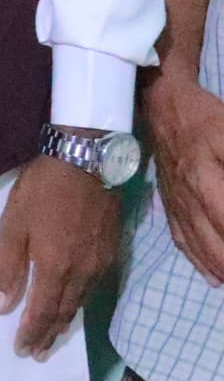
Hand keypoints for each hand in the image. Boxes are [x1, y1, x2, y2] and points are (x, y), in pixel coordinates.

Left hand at [0, 151, 119, 358]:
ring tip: (53, 335)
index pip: (43, 312)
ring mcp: (100, 262)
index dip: (32, 333)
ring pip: (81, 301)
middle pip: (64, 312)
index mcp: (55, 268)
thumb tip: (1, 306)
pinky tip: (74, 303)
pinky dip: (80, 301)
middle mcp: (83, 273)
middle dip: (49, 334)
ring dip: (65, 321)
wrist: (87, 161)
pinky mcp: (110, 249)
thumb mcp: (13, 225)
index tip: (22, 350)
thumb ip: (6, 267)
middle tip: (37, 352)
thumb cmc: (42, 191)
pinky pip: (94, 287)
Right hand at [146, 73, 223, 284]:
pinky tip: (211, 276)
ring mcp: (176, 203)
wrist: (161, 104)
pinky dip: (197, 260)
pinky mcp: (168, 202)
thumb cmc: (203, 116)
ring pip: (198, 244)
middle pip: (214, 241)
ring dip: (220, 268)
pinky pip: (180, 237)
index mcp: (204, 179)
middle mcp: (189, 198)